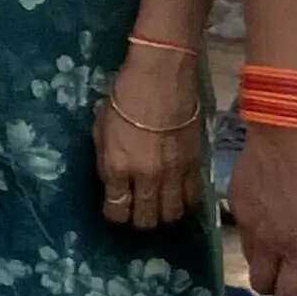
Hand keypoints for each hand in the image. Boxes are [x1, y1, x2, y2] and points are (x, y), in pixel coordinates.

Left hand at [94, 45, 209, 230]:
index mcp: (116, 166)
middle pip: (145, 219)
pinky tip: (179, 196)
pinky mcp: (195, 164)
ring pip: (171, 214)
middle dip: (138, 220)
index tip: (115, 209)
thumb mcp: (100, 127)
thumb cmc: (124, 95)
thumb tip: (113, 180)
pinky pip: (193, 198)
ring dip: (163, 214)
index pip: (116, 210)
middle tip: (137, 211)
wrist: (162, 75)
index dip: (114, 215)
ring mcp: (173, 173)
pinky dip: (185, 202)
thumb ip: (105, 159)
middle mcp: (145, 176)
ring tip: (158, 206)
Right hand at [227, 123, 296, 295]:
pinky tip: (273, 212)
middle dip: (278, 291)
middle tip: (295, 279)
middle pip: (263, 286)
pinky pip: (244, 229)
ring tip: (283, 246)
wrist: (287, 127)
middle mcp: (270, 244)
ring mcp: (249, 223)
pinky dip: (258, 232)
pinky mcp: (236, 202)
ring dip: (266, 264)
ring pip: (251, 260)